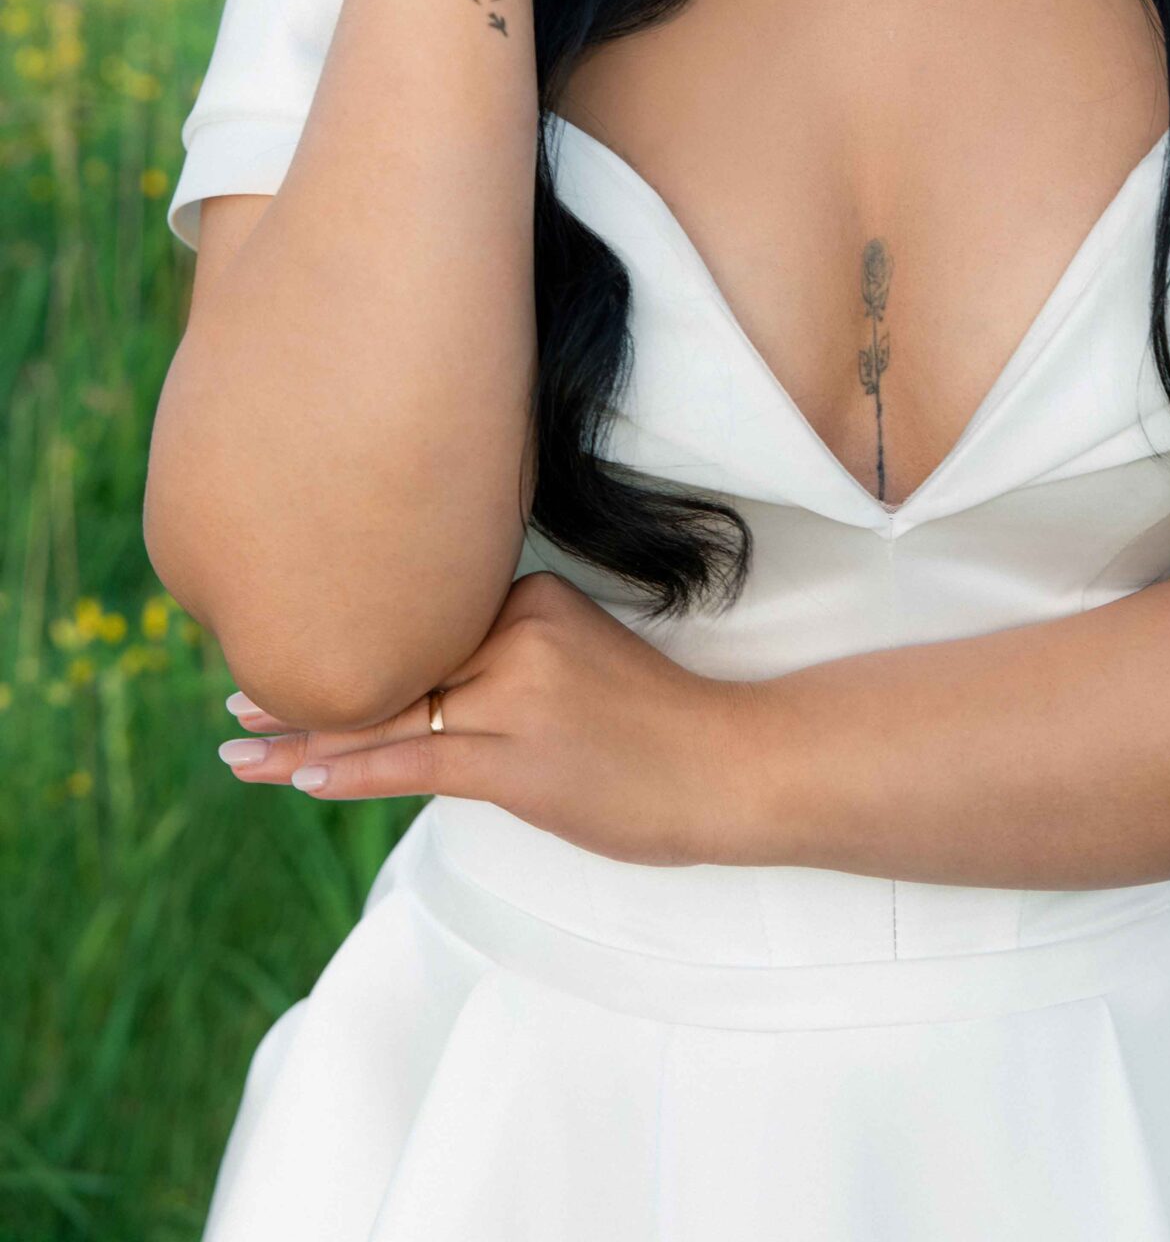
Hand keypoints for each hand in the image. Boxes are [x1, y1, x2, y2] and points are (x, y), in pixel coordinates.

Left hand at [213, 571, 764, 868]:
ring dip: (303, 734)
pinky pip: (416, 761)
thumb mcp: (582, 657)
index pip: (420, 623)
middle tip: (236, 702)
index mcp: (533, 595)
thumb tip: (431, 681)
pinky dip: (351, 768)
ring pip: (389, 711)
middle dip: (305, 685)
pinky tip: (300, 775)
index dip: (348, 643)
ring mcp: (518, 694)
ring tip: (239, 749)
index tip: (287, 647)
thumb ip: (511, 653)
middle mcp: (518, 631)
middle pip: (392, 660)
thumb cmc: (660, 723)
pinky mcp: (519, 760)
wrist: (731, 764)